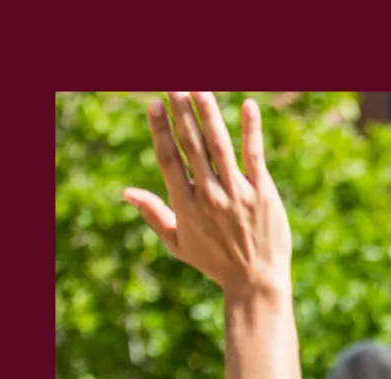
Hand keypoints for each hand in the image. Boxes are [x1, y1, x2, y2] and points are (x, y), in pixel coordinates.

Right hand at [123, 93, 291, 294]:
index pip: (169, 158)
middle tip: (174, 86)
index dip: (160, 130)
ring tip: (200, 89)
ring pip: (220, 146)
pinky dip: (251, 130)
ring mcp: (237, 193)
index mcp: (185, 204)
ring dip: (209, 115)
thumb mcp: (178, 243)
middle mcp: (209, 195)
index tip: (154, 105)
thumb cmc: (215, 262)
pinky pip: (254, 156)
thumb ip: (154, 213)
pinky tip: (249, 106)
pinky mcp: (263, 193)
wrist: (256, 280)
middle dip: (181, 113)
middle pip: (192, 146)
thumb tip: (127, 192)